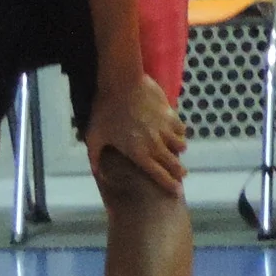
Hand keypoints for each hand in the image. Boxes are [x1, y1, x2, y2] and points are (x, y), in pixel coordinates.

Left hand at [84, 72, 187, 192]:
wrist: (121, 82)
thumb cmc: (106, 110)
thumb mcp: (94, 136)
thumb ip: (95, 157)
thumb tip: (96, 174)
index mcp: (139, 153)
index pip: (159, 175)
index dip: (169, 185)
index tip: (177, 192)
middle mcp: (156, 145)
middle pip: (174, 164)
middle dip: (179, 172)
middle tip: (182, 175)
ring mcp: (165, 129)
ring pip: (180, 146)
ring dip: (179, 150)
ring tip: (178, 150)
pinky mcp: (170, 114)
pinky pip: (181, 128)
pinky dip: (180, 132)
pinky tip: (176, 131)